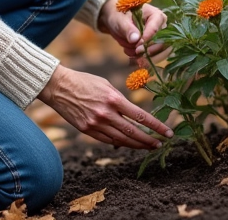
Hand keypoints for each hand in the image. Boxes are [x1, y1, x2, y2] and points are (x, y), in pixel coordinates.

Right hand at [38, 65, 172, 148]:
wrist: (59, 87)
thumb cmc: (85, 82)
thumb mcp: (106, 85)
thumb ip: (120, 101)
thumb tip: (133, 116)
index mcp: (113, 99)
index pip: (140, 116)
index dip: (156, 126)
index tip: (168, 132)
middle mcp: (106, 114)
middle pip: (133, 132)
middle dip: (149, 140)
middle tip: (160, 144)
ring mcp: (96, 124)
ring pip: (122, 140)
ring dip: (137, 145)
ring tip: (148, 146)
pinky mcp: (87, 131)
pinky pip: (108, 141)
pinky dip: (120, 143)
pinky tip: (128, 144)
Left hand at [98, 0, 168, 62]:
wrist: (117, 21)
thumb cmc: (120, 16)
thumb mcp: (120, 20)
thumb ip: (127, 29)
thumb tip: (135, 39)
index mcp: (156, 16)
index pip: (155, 30)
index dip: (147, 40)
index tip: (137, 47)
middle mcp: (162, 28)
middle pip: (163, 44)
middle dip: (149, 52)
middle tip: (136, 53)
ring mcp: (160, 39)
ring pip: (161, 54)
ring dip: (147, 58)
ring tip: (132, 56)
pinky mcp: (156, 48)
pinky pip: (155, 58)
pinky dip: (144, 61)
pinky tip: (133, 58)